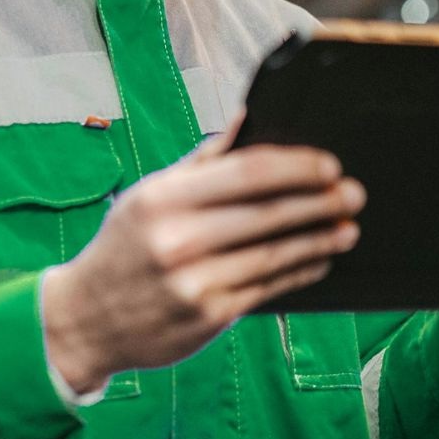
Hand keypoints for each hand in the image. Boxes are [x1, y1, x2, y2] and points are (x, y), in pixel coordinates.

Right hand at [41, 119, 365, 394]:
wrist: (86, 320)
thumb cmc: (125, 247)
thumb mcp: (148, 196)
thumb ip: (200, 161)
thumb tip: (246, 119)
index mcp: (163, 198)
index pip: (246, 172)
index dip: (295, 166)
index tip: (327, 163)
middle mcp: (178, 238)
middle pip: (268, 213)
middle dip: (319, 201)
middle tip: (352, 192)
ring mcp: (194, 280)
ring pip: (275, 253)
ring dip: (319, 239)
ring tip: (347, 228)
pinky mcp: (208, 315)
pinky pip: (268, 287)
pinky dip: (300, 272)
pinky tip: (318, 260)